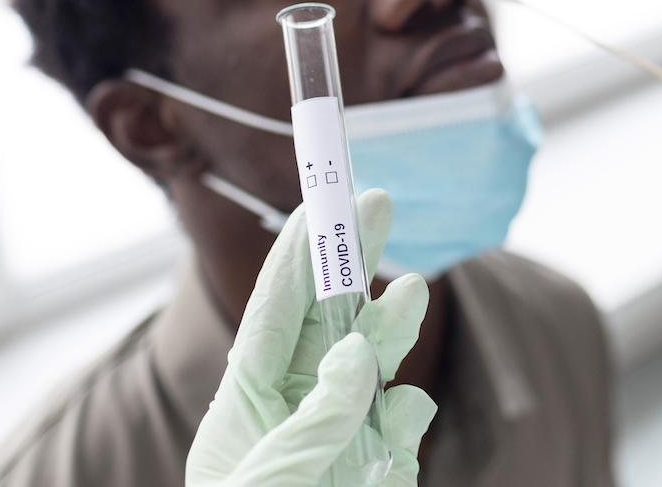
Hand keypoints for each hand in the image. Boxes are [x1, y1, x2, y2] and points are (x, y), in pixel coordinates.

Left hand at [187, 189, 434, 485]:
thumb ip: (314, 418)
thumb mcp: (266, 481)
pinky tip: (399, 422)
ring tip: (415, 289)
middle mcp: (296, 407)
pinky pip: (404, 420)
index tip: (318, 205)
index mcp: (246, 405)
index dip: (297, 257)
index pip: (273, 314)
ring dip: (393, 323)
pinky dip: (409, 411)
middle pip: (328, 318)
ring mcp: (342, 433)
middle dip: (353, 262)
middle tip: (376, 203)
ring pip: (374, 361)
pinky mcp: (381, 463)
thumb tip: (358, 352)